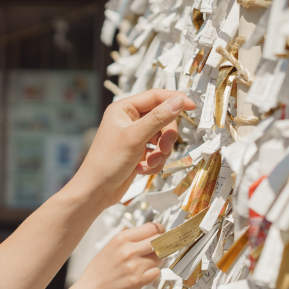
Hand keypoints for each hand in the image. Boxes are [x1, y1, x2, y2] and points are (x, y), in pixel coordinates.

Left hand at [74, 90, 194, 205]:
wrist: (97, 191)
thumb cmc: (106, 162)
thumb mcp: (135, 137)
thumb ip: (158, 118)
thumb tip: (178, 101)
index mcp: (124, 109)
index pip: (156, 97)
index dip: (175, 100)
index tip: (192, 107)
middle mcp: (129, 120)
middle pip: (163, 119)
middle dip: (166, 137)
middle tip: (162, 149)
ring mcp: (135, 136)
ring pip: (163, 138)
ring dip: (160, 153)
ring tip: (148, 163)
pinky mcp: (139, 151)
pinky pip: (158, 152)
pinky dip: (154, 162)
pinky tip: (141, 169)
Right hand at [79, 222, 163, 288]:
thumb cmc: (100, 269)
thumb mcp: (111, 245)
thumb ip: (130, 238)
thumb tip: (150, 233)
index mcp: (121, 238)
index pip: (152, 227)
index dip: (160, 230)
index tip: (162, 232)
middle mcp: (128, 250)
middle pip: (160, 240)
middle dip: (162, 244)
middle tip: (159, 247)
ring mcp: (135, 266)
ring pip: (160, 257)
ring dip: (156, 260)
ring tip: (144, 263)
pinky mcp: (139, 280)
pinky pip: (157, 272)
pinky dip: (153, 273)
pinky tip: (142, 273)